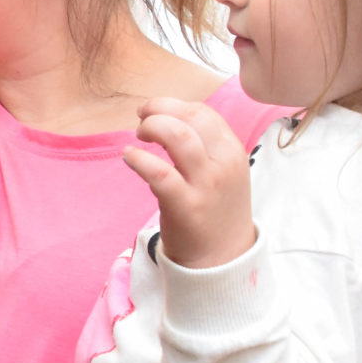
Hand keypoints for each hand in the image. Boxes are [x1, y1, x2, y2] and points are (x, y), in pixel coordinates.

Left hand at [124, 98, 254, 268]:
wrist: (222, 257)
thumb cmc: (214, 208)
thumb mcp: (221, 171)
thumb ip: (202, 146)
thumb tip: (167, 119)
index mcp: (232, 151)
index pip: (202, 113)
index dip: (172, 106)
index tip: (153, 111)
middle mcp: (224, 164)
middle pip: (191, 119)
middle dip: (159, 110)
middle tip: (141, 120)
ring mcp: (206, 184)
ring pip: (178, 137)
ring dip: (152, 128)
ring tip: (138, 137)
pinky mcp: (185, 205)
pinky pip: (159, 173)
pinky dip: (140, 159)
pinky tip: (129, 157)